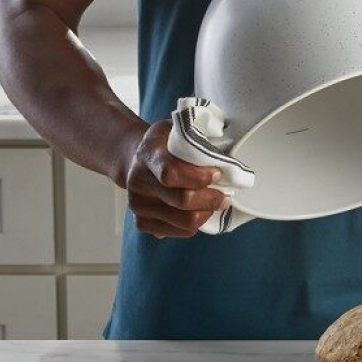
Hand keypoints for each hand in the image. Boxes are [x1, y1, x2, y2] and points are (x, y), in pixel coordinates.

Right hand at [121, 121, 228, 237]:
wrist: (135, 160)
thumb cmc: (163, 144)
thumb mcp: (175, 129)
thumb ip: (194, 136)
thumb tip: (222, 147)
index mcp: (149, 155)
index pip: (170, 173)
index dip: (198, 177)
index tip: (217, 174)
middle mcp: (139, 182)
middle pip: (182, 201)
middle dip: (211, 199)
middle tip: (225, 195)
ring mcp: (138, 205)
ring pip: (184, 221)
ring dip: (207, 213)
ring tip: (217, 203)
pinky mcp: (141, 222)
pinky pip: (179, 232)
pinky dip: (196, 224)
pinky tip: (201, 211)